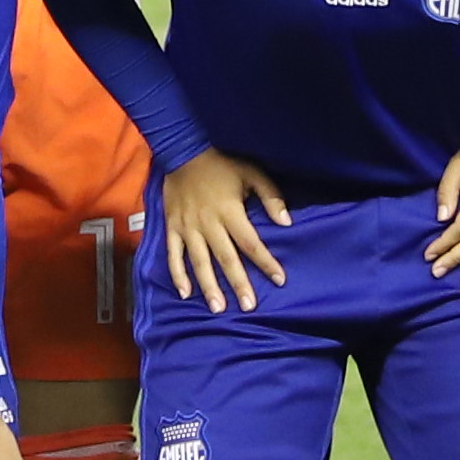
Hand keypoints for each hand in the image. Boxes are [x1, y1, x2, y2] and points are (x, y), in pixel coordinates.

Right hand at [160, 148, 290, 311]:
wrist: (182, 151)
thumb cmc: (222, 164)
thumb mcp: (252, 173)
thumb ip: (271, 197)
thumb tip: (287, 223)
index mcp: (230, 211)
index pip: (251, 243)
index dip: (266, 262)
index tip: (280, 280)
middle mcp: (209, 224)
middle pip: (226, 258)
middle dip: (239, 283)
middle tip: (249, 306)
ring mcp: (188, 228)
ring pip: (199, 262)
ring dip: (209, 286)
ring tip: (218, 308)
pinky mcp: (172, 228)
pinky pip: (173, 255)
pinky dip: (177, 275)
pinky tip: (185, 293)